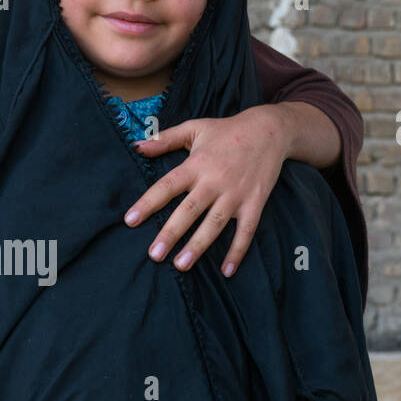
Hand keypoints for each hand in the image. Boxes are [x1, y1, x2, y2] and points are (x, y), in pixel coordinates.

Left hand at [123, 105, 288, 276]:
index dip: (148, 203)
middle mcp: (215, 181)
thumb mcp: (194, 128)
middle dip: (171, 233)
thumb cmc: (227, 131)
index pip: (167, 186)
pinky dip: (238, 251)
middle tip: (154, 255)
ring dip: (198, 246)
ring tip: (181, 265)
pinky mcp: (255, 203)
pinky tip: (227, 271)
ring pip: (214, 224)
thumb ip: (165, 139)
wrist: (270, 131)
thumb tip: (137, 146)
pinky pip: (246, 231)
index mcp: (196, 164)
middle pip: (189, 210)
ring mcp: (236, 194)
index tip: (130, 221)